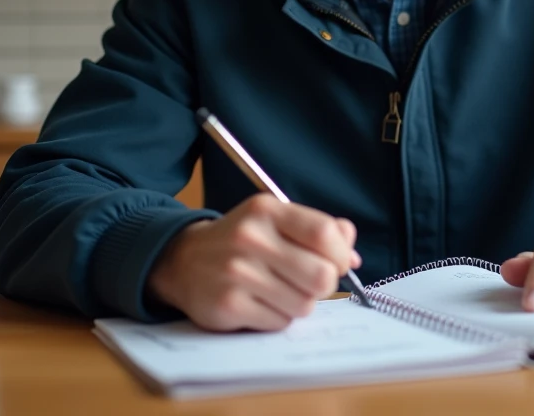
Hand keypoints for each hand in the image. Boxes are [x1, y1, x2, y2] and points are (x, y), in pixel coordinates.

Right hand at [147, 193, 360, 331]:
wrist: (182, 260)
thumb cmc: (241, 242)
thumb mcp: (274, 221)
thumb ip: (316, 230)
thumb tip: (351, 253)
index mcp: (267, 211)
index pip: (324, 233)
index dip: (340, 254)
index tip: (338, 263)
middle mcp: (250, 237)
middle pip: (321, 275)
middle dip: (322, 285)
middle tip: (308, 282)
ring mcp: (237, 272)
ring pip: (304, 304)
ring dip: (298, 304)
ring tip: (277, 291)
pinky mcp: (228, 304)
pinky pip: (279, 322)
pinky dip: (276, 318)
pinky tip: (258, 303)